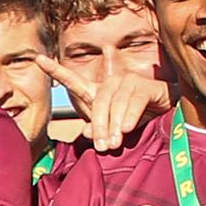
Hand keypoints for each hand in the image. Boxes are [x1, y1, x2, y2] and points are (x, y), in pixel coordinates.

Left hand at [37, 54, 171, 151]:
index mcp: (97, 93)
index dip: (55, 70)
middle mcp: (111, 83)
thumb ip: (96, 130)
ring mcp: (128, 82)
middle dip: (98, 127)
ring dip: (114, 126)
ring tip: (115, 143)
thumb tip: (84, 132)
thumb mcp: (111, 130)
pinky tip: (128, 128)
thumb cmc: (135, 122)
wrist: (168, 118)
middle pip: (97, 103)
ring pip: (114, 105)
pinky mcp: (146, 85)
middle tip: (102, 146)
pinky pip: (133, 102)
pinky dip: (129, 117)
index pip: (73, 81)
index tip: (37, 59)